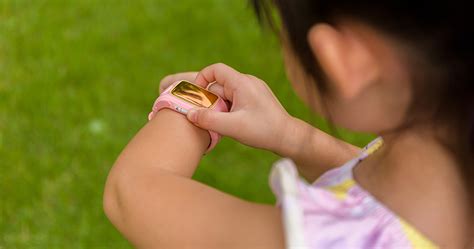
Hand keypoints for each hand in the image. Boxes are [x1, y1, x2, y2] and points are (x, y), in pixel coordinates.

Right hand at [159, 63, 293, 153]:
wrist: (288, 137)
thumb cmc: (263, 130)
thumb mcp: (232, 127)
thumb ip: (208, 120)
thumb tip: (189, 114)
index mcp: (242, 83)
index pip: (216, 69)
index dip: (202, 79)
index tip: (196, 96)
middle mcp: (248, 82)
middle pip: (219, 85)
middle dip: (211, 101)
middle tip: (209, 118)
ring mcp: (253, 89)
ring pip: (227, 94)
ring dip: (220, 107)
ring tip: (224, 124)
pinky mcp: (256, 98)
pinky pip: (236, 99)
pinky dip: (229, 109)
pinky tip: (232, 124)